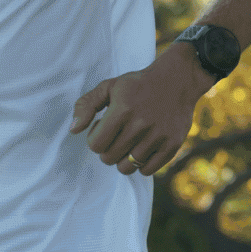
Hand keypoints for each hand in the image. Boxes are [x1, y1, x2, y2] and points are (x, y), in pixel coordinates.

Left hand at [67, 49, 212, 175]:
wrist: (177, 80)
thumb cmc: (137, 86)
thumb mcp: (108, 87)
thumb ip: (86, 105)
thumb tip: (73, 130)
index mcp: (122, 110)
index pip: (96, 145)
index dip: (95, 139)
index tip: (104, 129)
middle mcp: (141, 124)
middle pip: (109, 158)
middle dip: (108, 149)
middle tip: (117, 136)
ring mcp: (158, 136)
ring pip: (127, 168)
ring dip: (123, 159)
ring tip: (129, 143)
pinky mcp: (173, 145)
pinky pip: (147, 171)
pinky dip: (141, 165)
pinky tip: (143, 148)